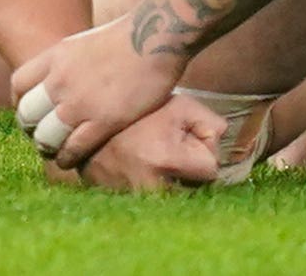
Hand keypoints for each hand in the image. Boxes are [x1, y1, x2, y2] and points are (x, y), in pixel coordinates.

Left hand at [12, 17, 185, 174]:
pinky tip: (71, 161)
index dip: (20, 103)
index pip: (18, 84)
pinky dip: (68, 157)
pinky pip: (74, 147)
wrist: (154, 38)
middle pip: (28, 113)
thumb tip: (67, 75)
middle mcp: (59, 80)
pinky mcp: (104, 120)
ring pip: (46, 135)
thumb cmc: (129, 38)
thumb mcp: (85, 43)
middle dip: (31, 129)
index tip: (29, 114)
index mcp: (55, 57)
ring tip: (54, 154)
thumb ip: (70, 62)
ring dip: (47, 147)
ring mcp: (79, 101)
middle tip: (40, 138)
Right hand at [72, 93, 225, 193]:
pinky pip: (148, 199)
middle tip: (165, 145)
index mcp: (165, 159)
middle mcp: (149, 186)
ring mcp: (130, 195)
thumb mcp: (181, 104)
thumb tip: (220, 147)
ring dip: (169, 179)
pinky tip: (138, 163)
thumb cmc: (140, 108)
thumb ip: (211, 125)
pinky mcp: (116, 199)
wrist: (84, 112)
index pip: (210, 170)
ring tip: (150, 153)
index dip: (203, 152)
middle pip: (193, 189)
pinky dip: (148, 183)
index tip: (184, 138)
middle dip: (188, 170)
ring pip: (172, 196)